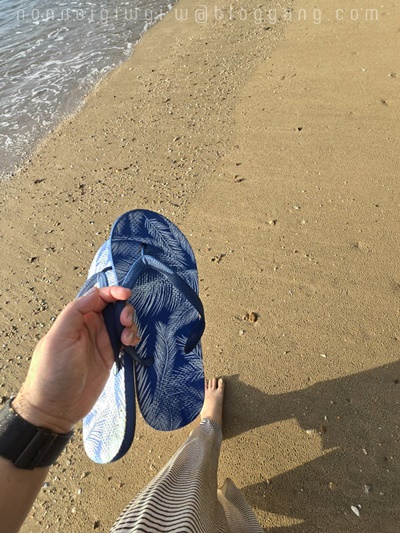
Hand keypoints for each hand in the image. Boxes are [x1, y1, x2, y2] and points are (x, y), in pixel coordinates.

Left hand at [13, 287, 138, 433]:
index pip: (97, 297)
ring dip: (130, 325)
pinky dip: (132, 338)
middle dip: (124, 310)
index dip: (112, 292)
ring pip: (122, 323)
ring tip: (128, 338)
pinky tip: (131, 344)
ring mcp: (100, 342)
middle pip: (113, 308)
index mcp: (75, 319)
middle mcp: (89, 327)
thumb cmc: (51, 374)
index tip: (126, 294)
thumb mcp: (58, 339)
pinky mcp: (109, 357)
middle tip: (126, 322)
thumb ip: (75, 312)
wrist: (55, 409)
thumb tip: (95, 293)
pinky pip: (125, 340)